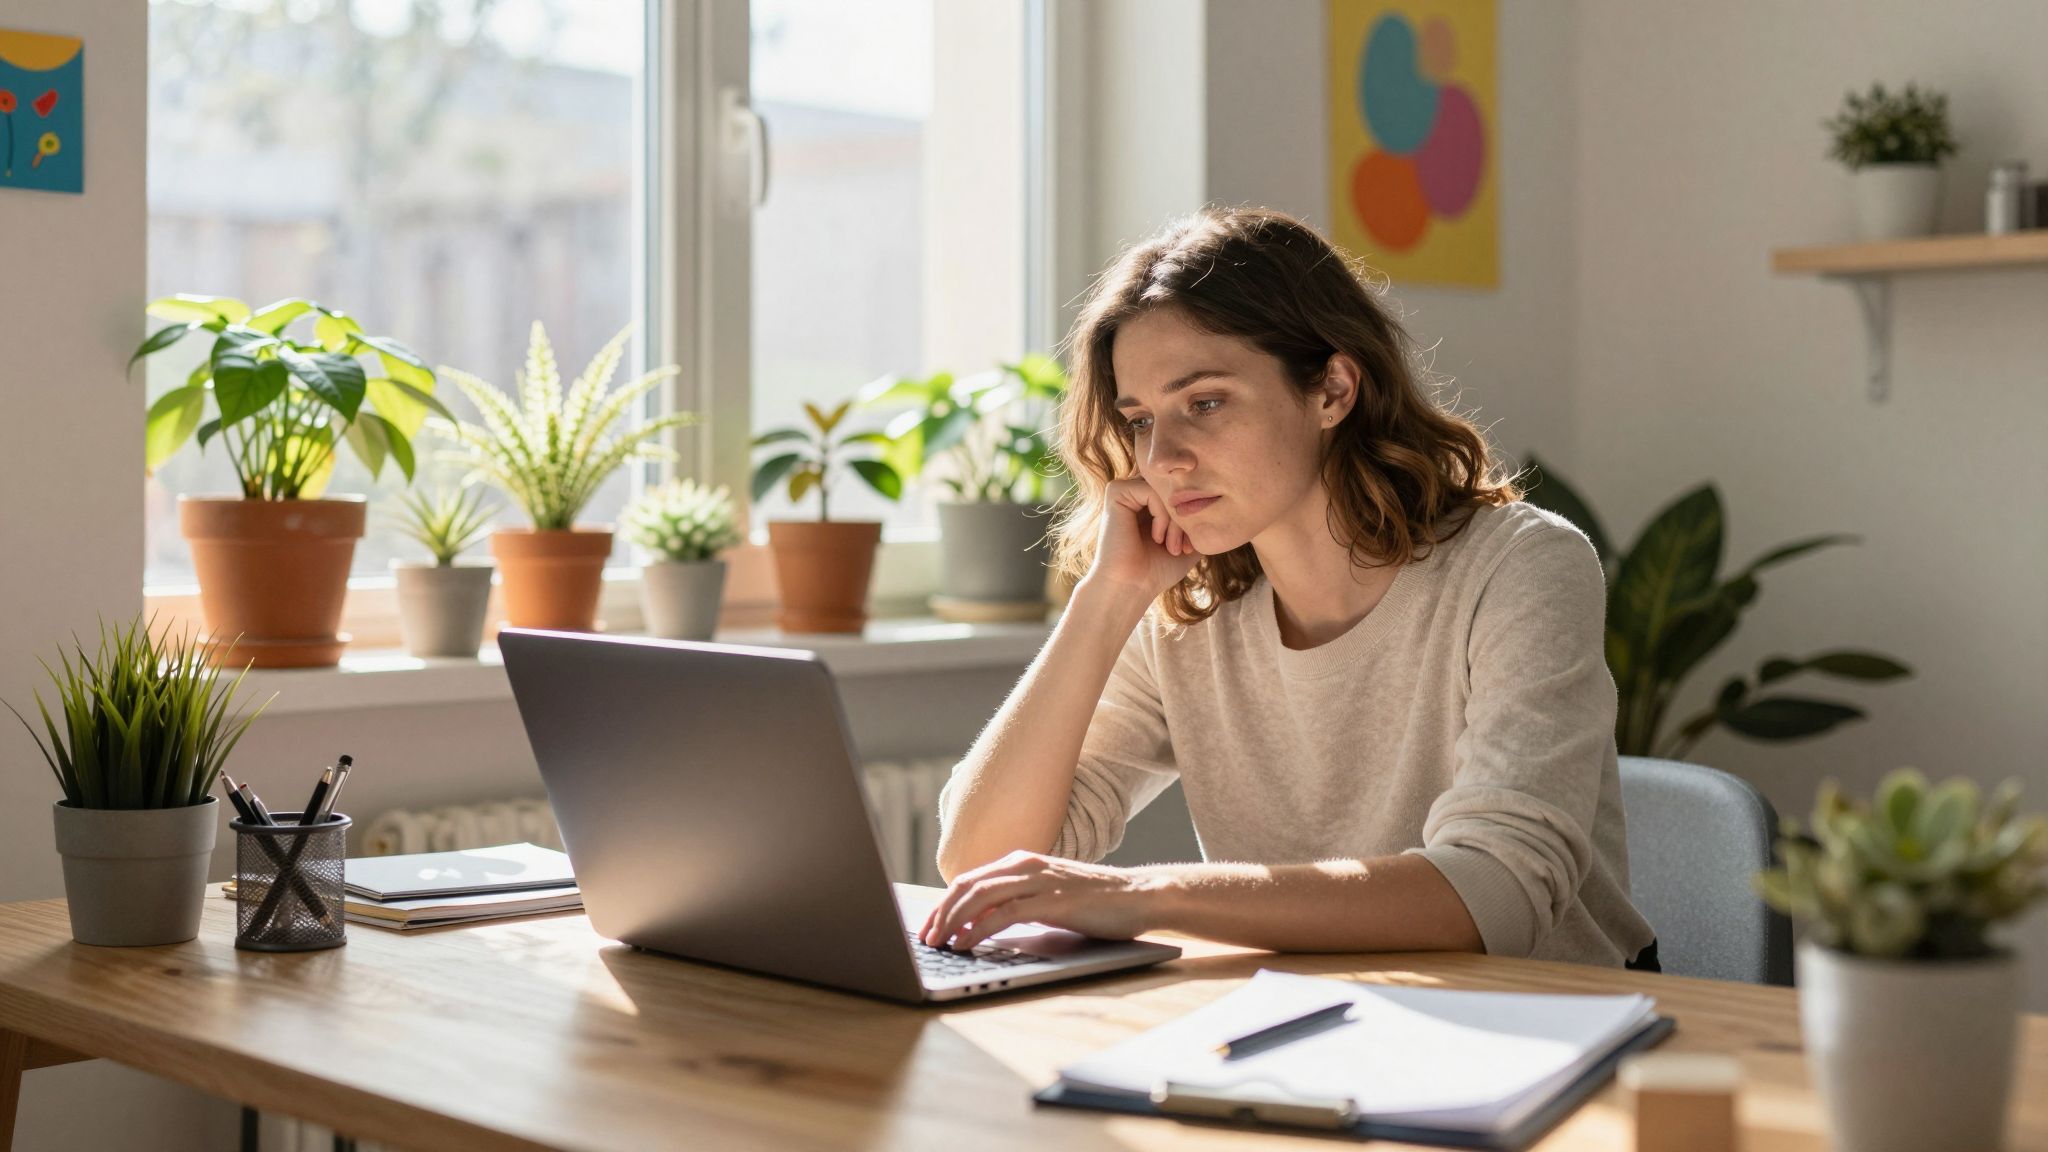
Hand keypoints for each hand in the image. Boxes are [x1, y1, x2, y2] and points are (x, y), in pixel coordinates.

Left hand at [919, 851, 1168, 950]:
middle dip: (940, 913)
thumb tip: (981, 925)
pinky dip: (978, 929)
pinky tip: (965, 944)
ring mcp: (1039, 881)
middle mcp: (1025, 865)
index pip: (970, 880)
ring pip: (979, 896)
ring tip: (938, 943)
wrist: (1140, 895)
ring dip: (952, 921)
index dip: (943, 904)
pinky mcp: (1052, 901)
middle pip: (966, 885)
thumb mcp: (1049, 898)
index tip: (929, 926)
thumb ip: (1017, 904)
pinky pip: (1004, 914)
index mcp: (1022, 862)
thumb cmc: (1097, 902)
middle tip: (925, 938)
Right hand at [1083, 477, 1201, 603]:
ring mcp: (1125, 490)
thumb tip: (1220, 501)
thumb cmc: (1157, 570)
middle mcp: (1136, 491)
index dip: (1193, 514)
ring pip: (1165, 487)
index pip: (1182, 489)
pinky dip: (1162, 515)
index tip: (1191, 548)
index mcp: (1149, 501)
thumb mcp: (1189, 543)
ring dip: (1176, 519)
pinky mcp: (1116, 492)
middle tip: (1185, 548)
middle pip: (1176, 486)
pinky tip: (1157, 538)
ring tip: (1173, 547)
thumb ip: (1201, 520)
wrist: (1131, 587)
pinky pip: (1150, 490)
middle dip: (1187, 515)